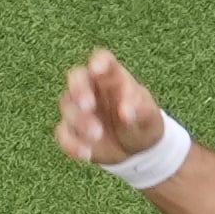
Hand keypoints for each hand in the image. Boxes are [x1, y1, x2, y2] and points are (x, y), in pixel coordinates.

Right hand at [55, 47, 165, 165]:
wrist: (137, 150)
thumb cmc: (143, 123)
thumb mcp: (150, 117)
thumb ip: (141, 110)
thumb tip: (126, 113)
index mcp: (113, 77)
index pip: (103, 60)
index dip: (98, 62)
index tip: (98, 70)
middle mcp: (92, 88)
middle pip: (77, 77)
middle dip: (79, 89)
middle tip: (88, 105)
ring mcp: (79, 109)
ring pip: (68, 106)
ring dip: (80, 120)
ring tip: (98, 135)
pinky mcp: (73, 130)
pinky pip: (64, 133)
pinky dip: (72, 144)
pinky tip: (86, 153)